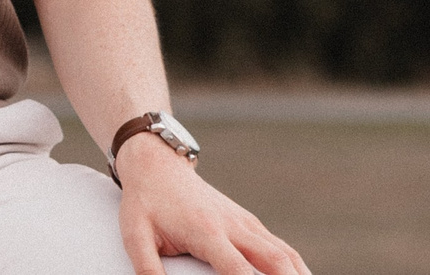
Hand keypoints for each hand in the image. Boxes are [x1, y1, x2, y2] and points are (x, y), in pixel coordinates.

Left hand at [115, 137, 310, 274]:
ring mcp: (245, 222)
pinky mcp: (248, 222)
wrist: (156, 166)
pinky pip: (280, 247)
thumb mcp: (134, 235)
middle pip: (275, 260)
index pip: (239, 269)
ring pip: (284, 253)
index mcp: (206, 231)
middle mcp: (233, 226)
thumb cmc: (145, 203)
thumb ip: (148, 269)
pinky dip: (295, 266)